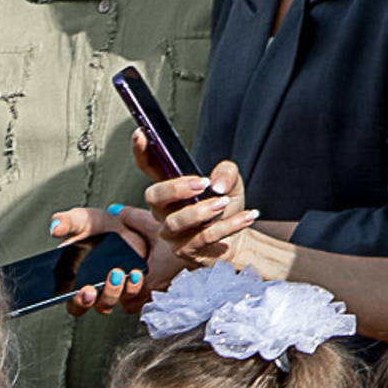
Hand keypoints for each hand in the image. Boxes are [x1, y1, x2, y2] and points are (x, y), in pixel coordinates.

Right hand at [47, 203, 161, 316]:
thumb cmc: (98, 227)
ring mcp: (109, 290)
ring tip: (117, 273)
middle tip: (90, 289)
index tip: (80, 290)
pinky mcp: (129, 286)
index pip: (67, 299)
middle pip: (82, 306)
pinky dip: (133, 287)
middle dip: (85, 300)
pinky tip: (135, 274)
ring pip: (106, 304)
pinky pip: (130, 295)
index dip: (73, 300)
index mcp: (71, 279)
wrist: (125, 226)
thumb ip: (66, 222)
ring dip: (111, 293)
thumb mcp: (80, 220)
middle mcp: (89, 289)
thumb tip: (55, 228)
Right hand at [138, 142, 255, 272]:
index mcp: (172, 190)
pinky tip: (246, 216)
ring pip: (175, 222)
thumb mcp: (231, 183)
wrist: (237, 241)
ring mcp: (173, 234)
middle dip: (176, 188)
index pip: (151, 169)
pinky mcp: (186, 252)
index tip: (141, 135)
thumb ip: (226, 172)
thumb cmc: (226, 209)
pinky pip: (202, 239)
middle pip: (154, 197)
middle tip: (203, 184)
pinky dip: (228, 226)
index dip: (142, 153)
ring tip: (224, 204)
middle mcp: (165, 212)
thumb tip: (217, 184)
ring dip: (200, 211)